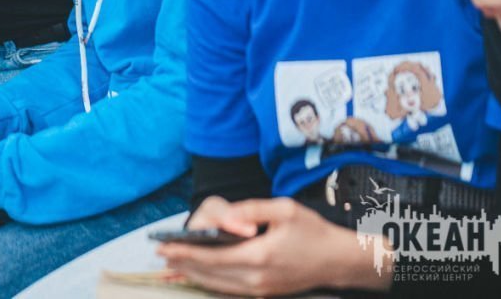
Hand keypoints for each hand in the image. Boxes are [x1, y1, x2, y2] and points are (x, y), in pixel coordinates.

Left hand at [158, 197, 388, 294]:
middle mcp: (258, 278)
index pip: (212, 256)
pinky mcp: (266, 293)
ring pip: (218, 285)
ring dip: (193, 276)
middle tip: (160, 256)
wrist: (340, 260)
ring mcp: (262, 289)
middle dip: (183, 264)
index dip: (185, 253)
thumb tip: (223, 217)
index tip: (163, 246)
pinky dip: (211, 284)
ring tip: (172, 266)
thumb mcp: (283, 210)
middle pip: (210, 274)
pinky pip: (231, 290)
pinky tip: (199, 276)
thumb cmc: (313, 231)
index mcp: (259, 256)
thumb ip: (249, 210)